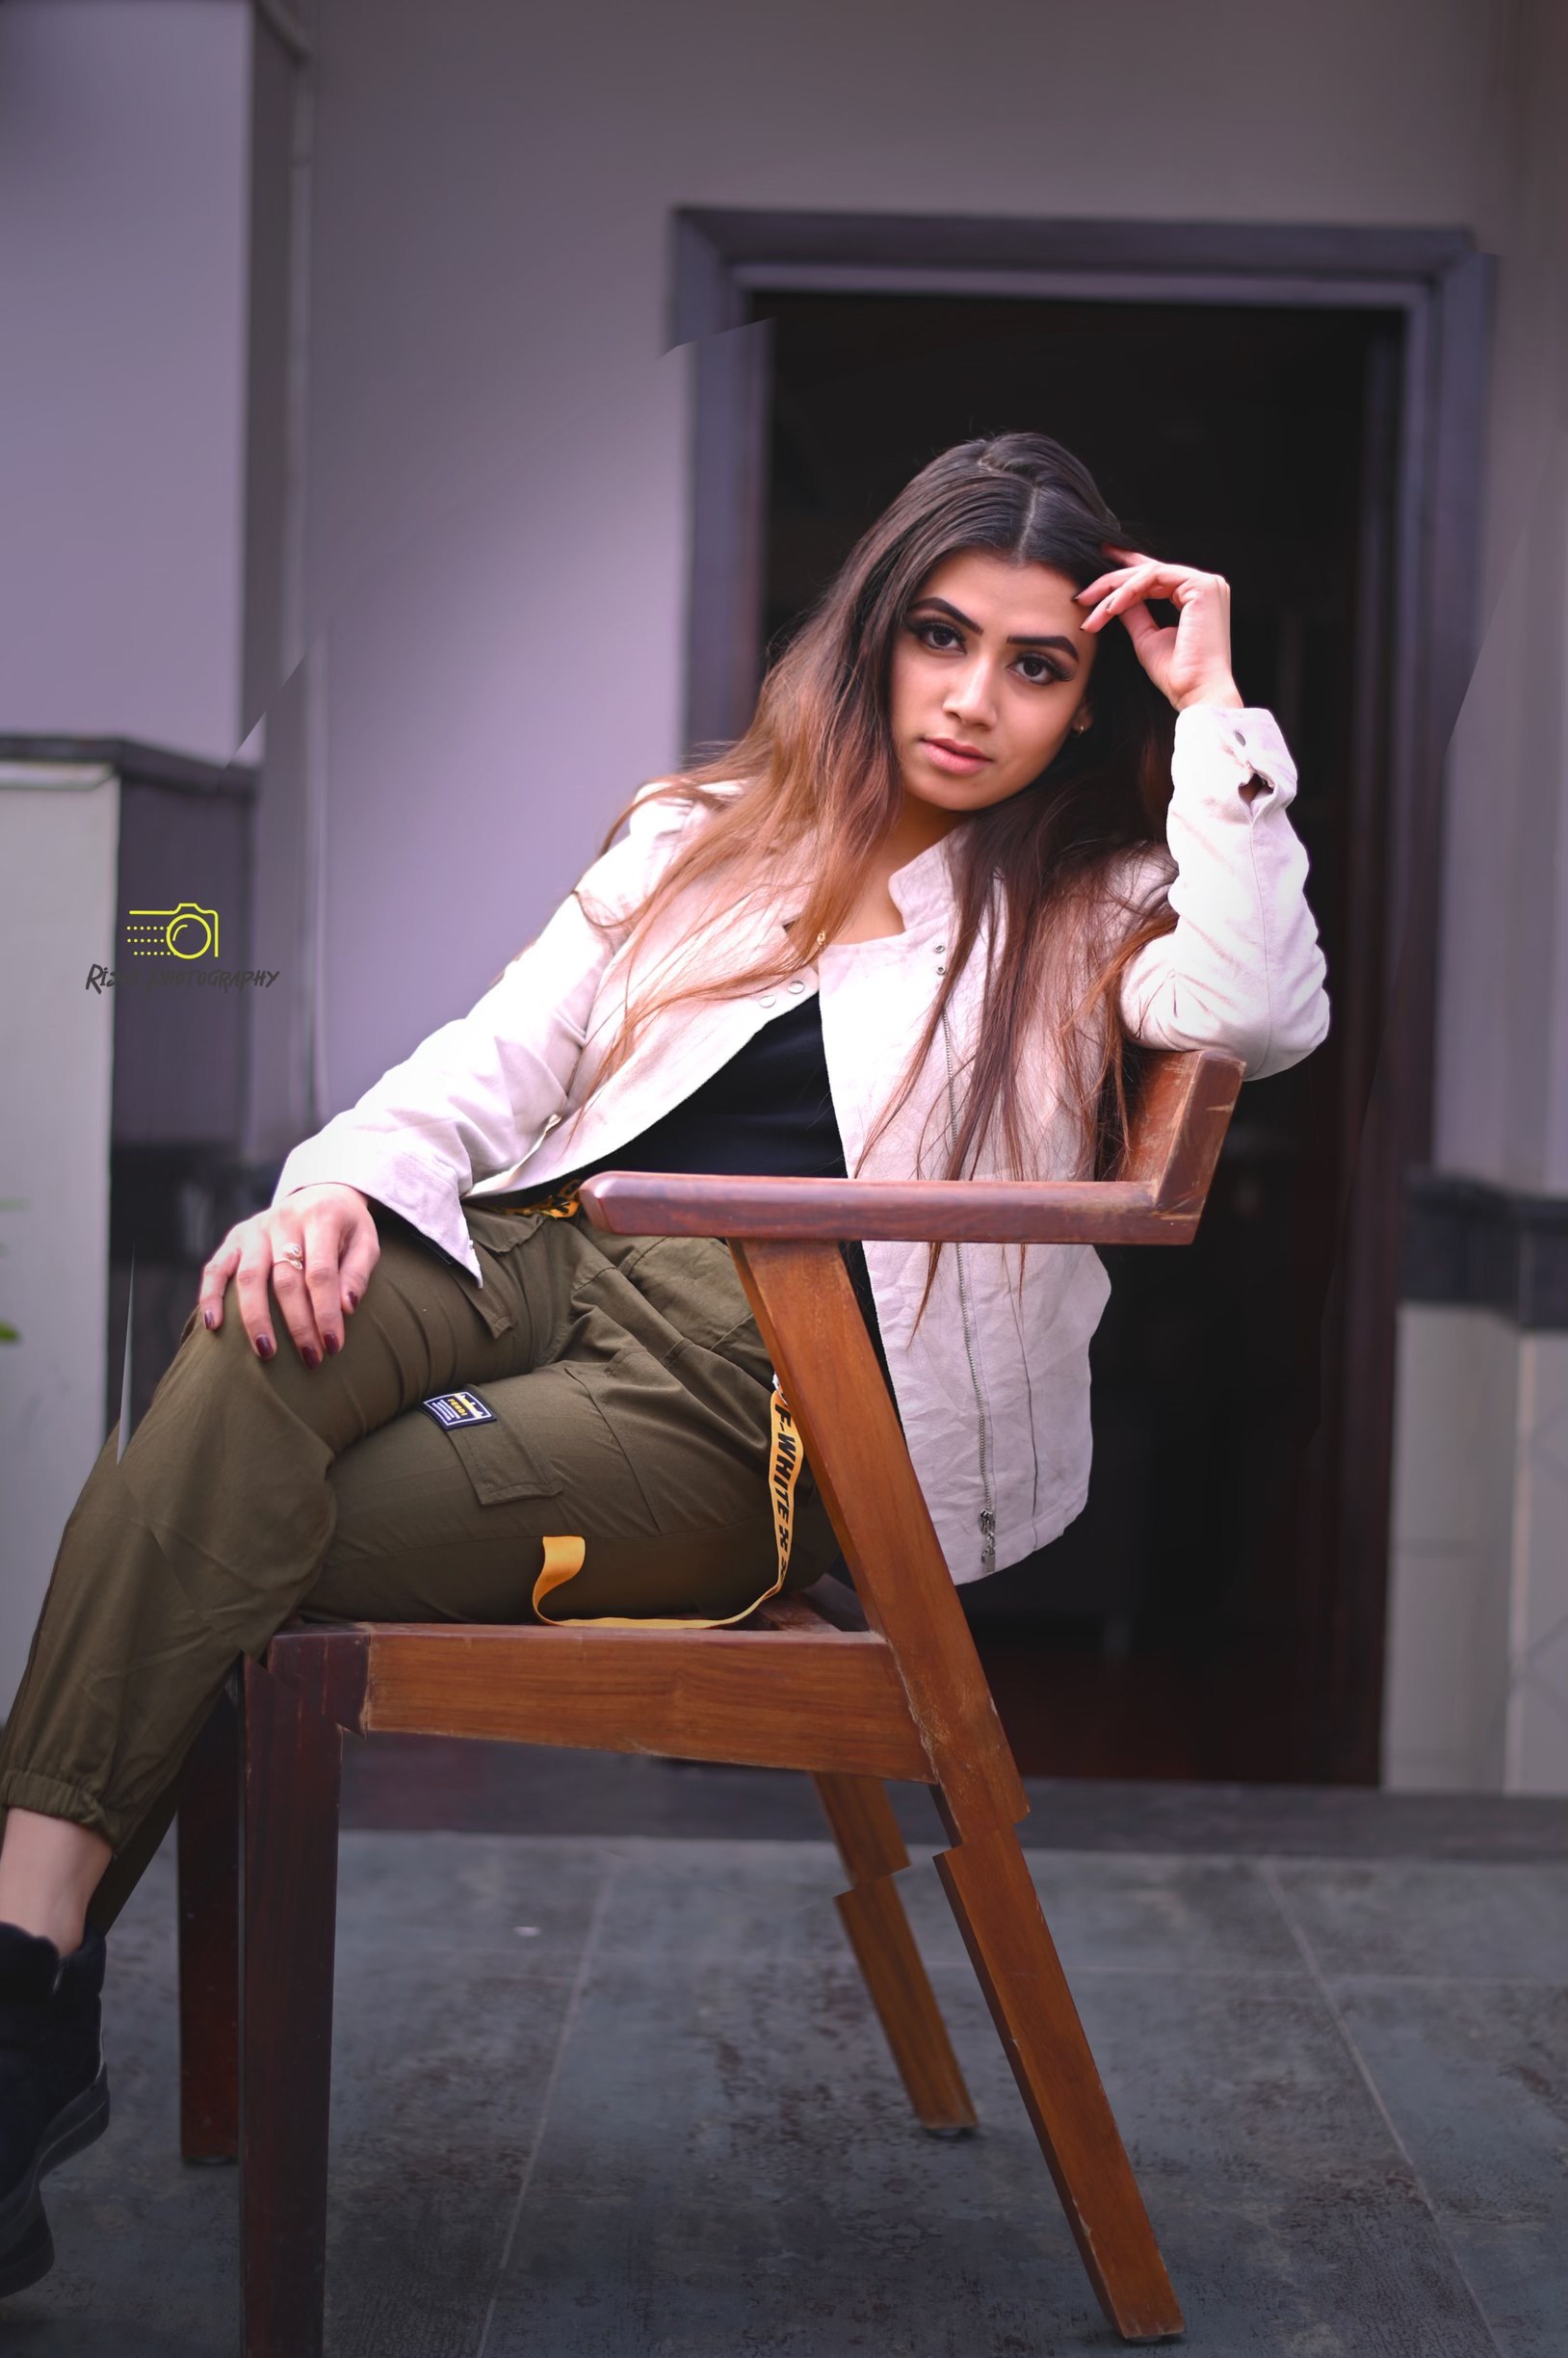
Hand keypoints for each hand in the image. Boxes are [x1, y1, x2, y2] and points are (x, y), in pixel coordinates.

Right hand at [198, 1183, 379, 1365]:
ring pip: (249, 1277)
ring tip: (266, 1353)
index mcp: (321, 1217)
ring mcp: (255, 1228)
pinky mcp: (235, 1238)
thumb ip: (358, 1272)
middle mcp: (283, 1219)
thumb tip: (346, 1308)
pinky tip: (214, 1325)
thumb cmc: (347, 1228)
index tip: (333, 1346)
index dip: (325, 1312)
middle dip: (298, 1324)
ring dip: (256, 1318)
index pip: (321, 1273)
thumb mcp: (366, 1242)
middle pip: (286, 1279)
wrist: (321, 1194)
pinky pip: (216, 1268)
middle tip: (310, 1358)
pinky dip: (211, 1296)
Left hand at [1075, 546, 1242, 712]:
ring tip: (1092, 610)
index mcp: (1196, 598)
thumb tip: (1114, 599)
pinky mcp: (1202, 586)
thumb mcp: (1147, 638)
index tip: (1096, 577)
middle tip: (1081, 598)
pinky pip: (1154, 577)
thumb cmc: (1177, 675)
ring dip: (1115, 591)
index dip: (1125, 569)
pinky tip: (1111, 609)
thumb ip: (1134, 613)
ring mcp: (1206, 583)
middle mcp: (1204, 586)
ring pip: (1148, 573)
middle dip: (1111, 584)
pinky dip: (1128, 591)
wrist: (1197, 693)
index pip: (1155, 576)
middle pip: (1148, 572)